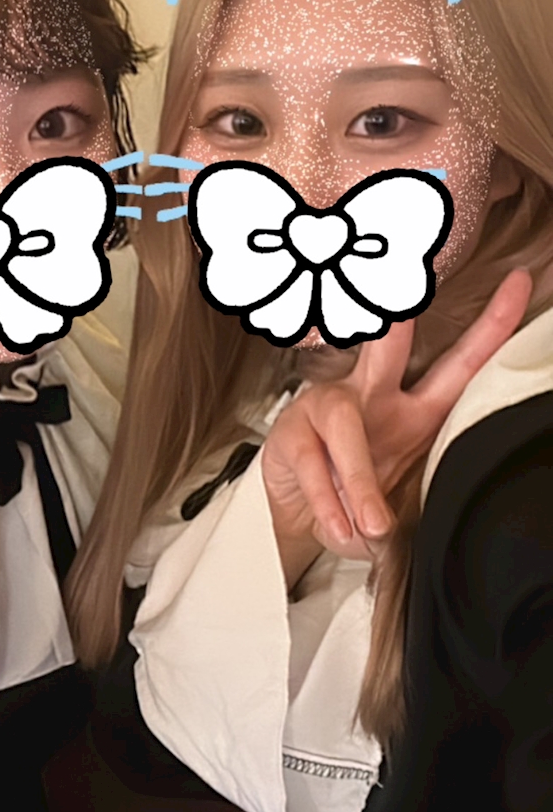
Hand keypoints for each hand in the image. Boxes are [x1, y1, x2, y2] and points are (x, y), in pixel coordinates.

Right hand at [262, 269, 532, 583]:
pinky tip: (340, 527)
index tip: (519, 283)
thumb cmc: (360, 497)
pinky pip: (313, 465)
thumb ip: (427, 497)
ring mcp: (328, 410)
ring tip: (373, 524)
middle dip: (397, 324)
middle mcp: (373, 395)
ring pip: (345, 424)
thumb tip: (459, 518)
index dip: (491, 325)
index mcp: (416, 406)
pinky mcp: (292, 435)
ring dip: (361, 479)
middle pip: (388, 350)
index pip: (461, 363)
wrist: (303, 518)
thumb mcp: (406, 498)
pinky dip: (329, 502)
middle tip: (402, 310)